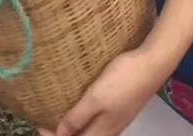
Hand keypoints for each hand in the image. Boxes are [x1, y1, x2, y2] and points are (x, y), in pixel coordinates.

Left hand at [37, 44, 174, 135]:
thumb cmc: (122, 80)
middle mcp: (110, 129)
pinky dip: (84, 118)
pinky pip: (98, 121)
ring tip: (58, 114)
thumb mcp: (96, 98)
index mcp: (103, 131)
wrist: (152, 64)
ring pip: (91, 130)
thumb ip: (78, 117)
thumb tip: (60, 134)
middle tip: (45, 120)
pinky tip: (80, 105)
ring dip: (74, 126)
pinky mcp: (120, 107)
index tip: (39, 124)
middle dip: (63, 133)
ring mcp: (117, 119)